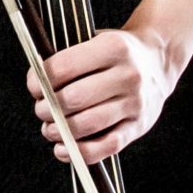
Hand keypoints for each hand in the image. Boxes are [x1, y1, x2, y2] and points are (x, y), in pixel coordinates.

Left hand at [28, 26, 187, 164]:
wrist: (158, 61)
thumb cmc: (116, 54)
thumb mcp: (95, 40)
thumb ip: (67, 58)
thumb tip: (36, 85)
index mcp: (113, 47)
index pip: (64, 67)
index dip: (40, 80)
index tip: (34, 86)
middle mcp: (128, 75)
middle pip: (74, 98)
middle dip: (47, 108)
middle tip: (41, 109)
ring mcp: (135, 102)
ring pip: (87, 124)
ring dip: (59, 130)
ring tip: (50, 128)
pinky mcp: (138, 126)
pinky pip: (106, 146)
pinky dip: (80, 152)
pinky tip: (64, 148)